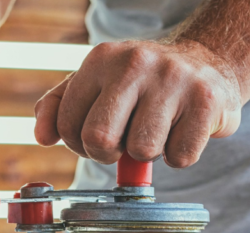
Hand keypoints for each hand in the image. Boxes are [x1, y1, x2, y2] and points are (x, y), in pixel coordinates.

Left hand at [34, 39, 241, 167]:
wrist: (207, 63)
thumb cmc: (141, 84)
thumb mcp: (94, 84)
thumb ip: (58, 108)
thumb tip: (42, 137)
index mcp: (100, 59)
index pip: (68, 125)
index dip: (79, 146)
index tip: (98, 139)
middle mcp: (135, 63)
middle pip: (100, 140)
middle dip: (108, 154)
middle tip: (123, 143)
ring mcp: (173, 79)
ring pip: (142, 151)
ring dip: (147, 154)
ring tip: (157, 130)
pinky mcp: (206, 101)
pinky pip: (180, 157)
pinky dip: (179, 155)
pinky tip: (181, 131)